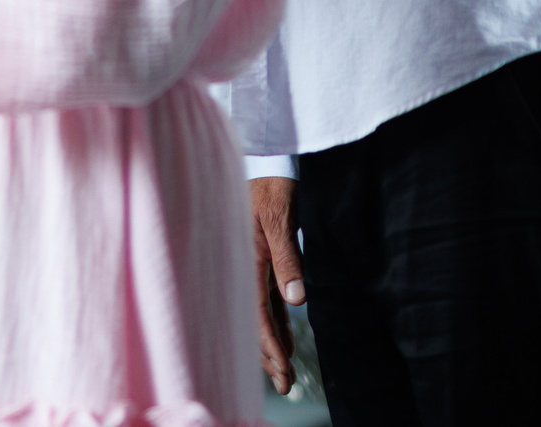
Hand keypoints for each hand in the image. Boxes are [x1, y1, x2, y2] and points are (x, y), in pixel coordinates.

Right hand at [249, 176, 304, 393]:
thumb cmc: (272, 183)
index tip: (284, 366)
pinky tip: (284, 338)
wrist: (265, 155)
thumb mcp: (281, 217)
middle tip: (285, 384)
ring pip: (260, 312)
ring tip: (285, 373)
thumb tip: (296, 301)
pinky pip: (265, 297)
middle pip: (255, 319)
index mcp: (245, 258)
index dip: (269, 342)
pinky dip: (274, 321)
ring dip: (272, 342)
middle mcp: (244, 266)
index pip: (257, 311)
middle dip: (269, 354)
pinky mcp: (260, 258)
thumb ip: (287, 257)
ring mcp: (252, 263)